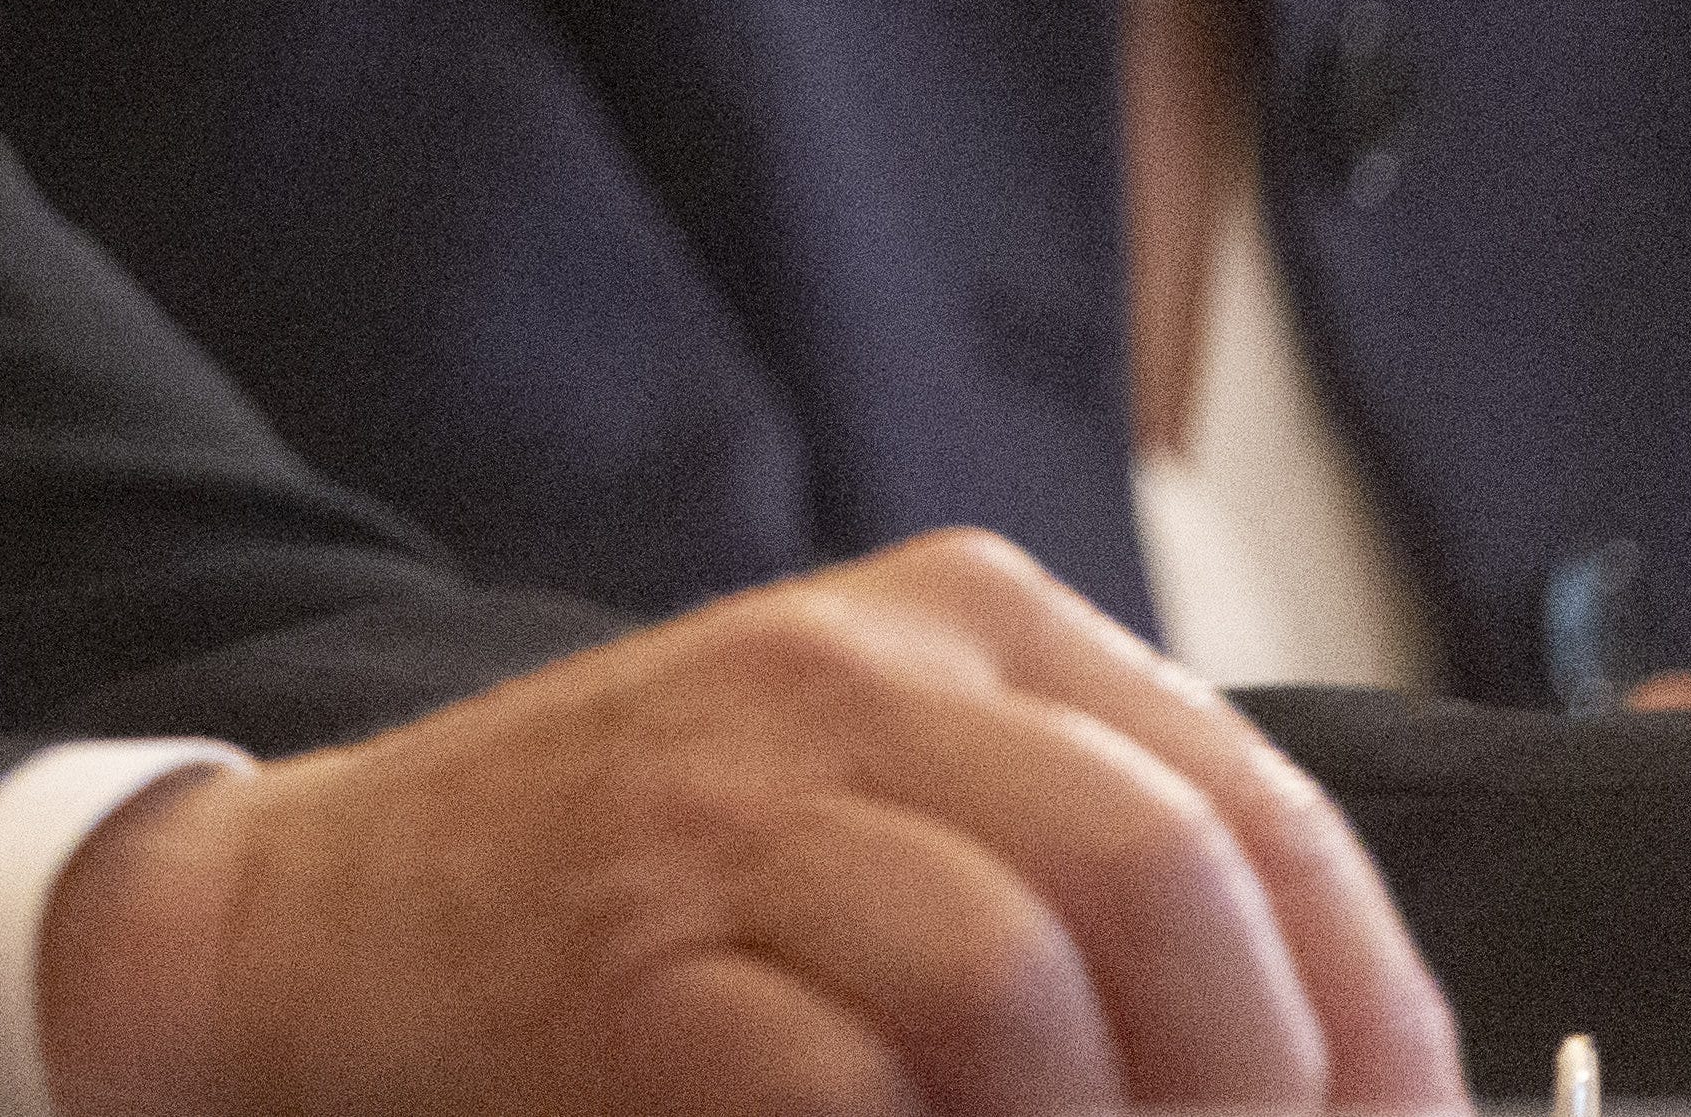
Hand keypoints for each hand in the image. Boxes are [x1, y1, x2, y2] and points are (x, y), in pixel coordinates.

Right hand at [33, 529, 1452, 1116]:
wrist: (317, 916)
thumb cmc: (647, 886)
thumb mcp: (882, 793)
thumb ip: (1087, 882)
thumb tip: (1343, 1086)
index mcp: (962, 622)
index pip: (1262, 813)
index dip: (1373, 1026)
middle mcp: (849, 678)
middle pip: (1164, 876)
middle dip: (1256, 1096)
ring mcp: (722, 816)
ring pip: (1019, 984)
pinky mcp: (627, 970)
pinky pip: (845, 1088)